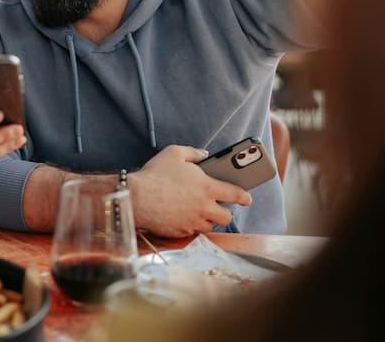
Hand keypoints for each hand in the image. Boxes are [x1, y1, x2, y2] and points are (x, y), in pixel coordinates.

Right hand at [129, 145, 251, 237]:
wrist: (136, 198)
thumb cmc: (155, 174)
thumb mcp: (174, 153)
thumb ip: (193, 152)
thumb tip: (204, 154)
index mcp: (207, 187)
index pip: (236, 194)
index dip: (245, 197)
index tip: (248, 199)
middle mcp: (204, 207)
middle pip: (226, 217)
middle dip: (225, 212)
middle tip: (217, 206)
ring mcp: (193, 222)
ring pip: (210, 226)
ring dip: (208, 220)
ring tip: (199, 211)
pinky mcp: (182, 232)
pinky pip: (193, 231)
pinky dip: (191, 225)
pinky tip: (182, 217)